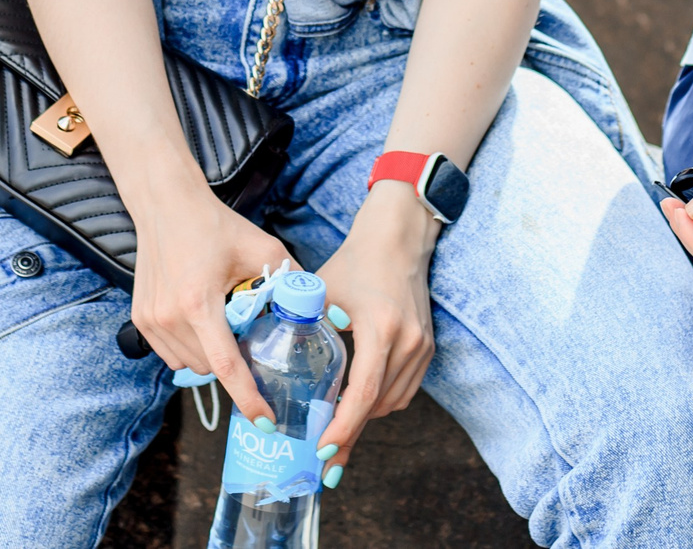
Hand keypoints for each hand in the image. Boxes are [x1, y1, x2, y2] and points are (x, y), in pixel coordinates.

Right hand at [127, 183, 296, 426]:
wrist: (165, 204)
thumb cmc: (215, 225)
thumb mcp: (262, 247)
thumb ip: (292, 278)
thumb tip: (321, 309)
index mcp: (199, 303)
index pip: (227, 366)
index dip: (249, 398)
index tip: (266, 421)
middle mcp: (170, 318)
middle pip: (211, 369)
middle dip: (235, 366)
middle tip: (252, 344)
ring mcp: (150, 321)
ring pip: (190, 365)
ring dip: (212, 359)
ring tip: (225, 328)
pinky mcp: (141, 319)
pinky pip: (172, 354)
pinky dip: (192, 349)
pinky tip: (204, 325)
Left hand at [310, 181, 438, 485]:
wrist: (399, 237)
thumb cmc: (357, 260)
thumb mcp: (322, 289)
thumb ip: (299, 321)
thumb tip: (265, 354)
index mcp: (381, 327)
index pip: (364, 392)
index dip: (343, 427)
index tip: (323, 451)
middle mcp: (408, 342)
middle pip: (378, 405)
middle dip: (350, 433)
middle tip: (322, 457)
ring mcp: (422, 346)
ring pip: (393, 402)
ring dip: (365, 418)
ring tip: (336, 431)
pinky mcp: (427, 347)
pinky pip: (405, 390)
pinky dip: (381, 402)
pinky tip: (358, 404)